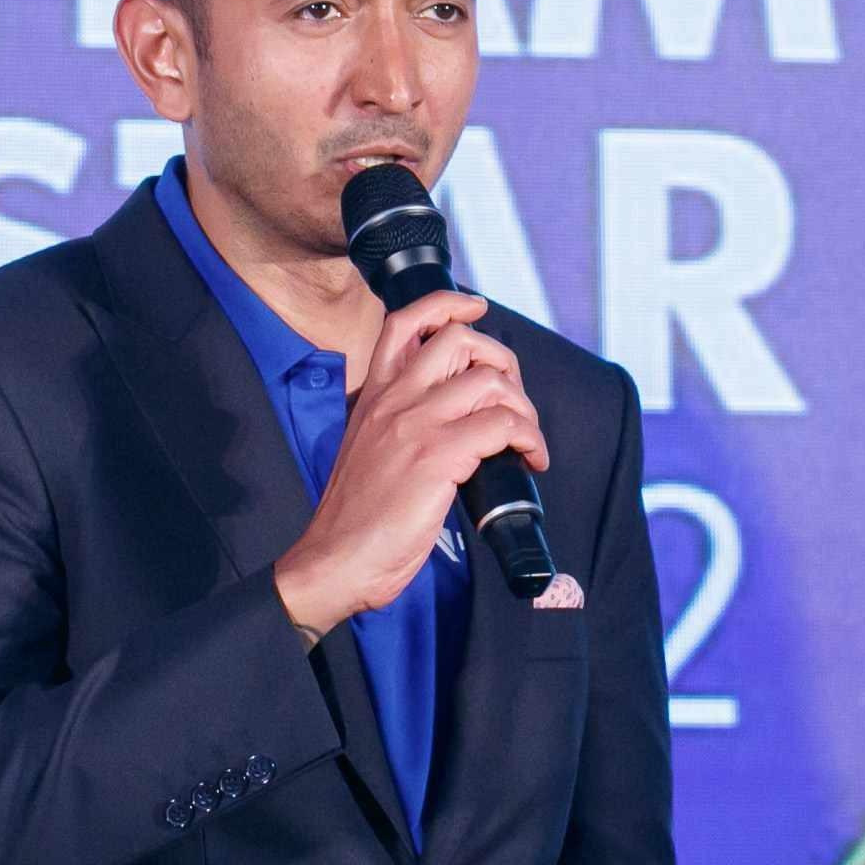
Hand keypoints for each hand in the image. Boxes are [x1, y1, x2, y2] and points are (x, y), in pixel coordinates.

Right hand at [272, 290, 545, 634]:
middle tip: (512, 398)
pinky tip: (529, 458)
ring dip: (523, 407)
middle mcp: (394, 400)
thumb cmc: (355, 519)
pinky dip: (529, 438)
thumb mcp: (366, 450)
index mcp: (374, 396)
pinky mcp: (438, 457)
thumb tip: (448, 417)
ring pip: (489, 380)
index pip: (406, 323)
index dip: (448, 304)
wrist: (335, 560)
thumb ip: (396, 423)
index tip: (476, 307)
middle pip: (460, 340)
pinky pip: (502, 425)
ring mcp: (416, 425)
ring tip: (525, 439)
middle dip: (502, 360)